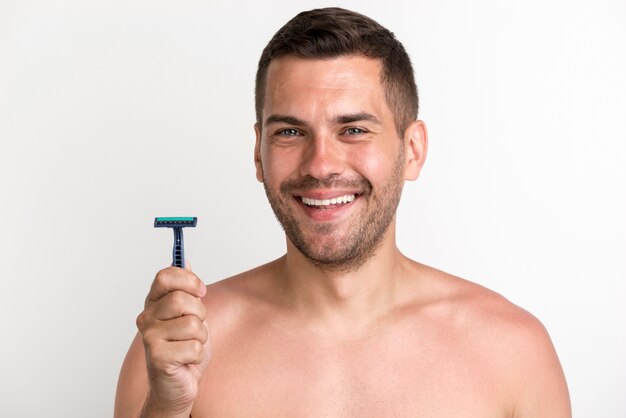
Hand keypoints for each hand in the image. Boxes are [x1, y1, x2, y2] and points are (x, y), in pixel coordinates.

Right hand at [136, 262, 209, 416]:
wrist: (178, 385)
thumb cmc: (183, 349)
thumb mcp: (189, 314)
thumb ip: (186, 290)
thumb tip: (185, 261)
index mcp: (154, 303)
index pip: (165, 276)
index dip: (189, 280)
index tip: (200, 291)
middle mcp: (147, 318)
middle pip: (182, 299)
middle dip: (200, 314)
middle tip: (195, 327)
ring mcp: (150, 337)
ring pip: (192, 324)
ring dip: (200, 337)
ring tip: (190, 345)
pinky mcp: (157, 357)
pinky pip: (194, 347)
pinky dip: (198, 355)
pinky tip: (186, 360)